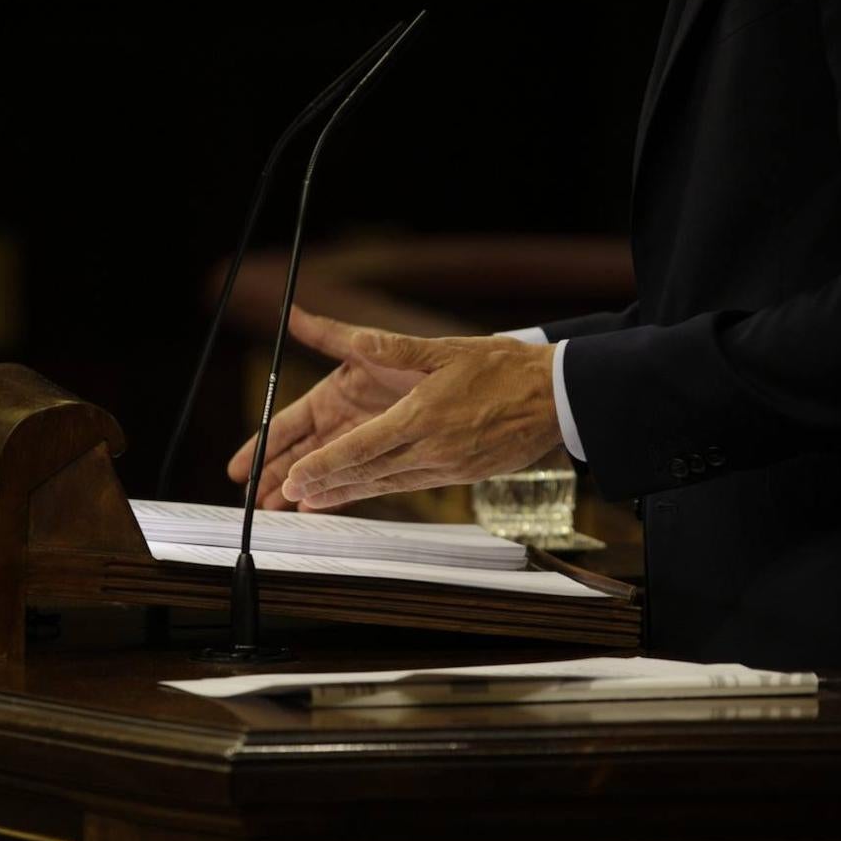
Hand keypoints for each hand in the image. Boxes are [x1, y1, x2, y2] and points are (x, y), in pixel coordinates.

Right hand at [227, 307, 425, 509]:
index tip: (239, 466)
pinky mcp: (390, 457)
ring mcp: (366, 440)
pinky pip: (359, 481)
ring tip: (275, 510)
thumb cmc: (438, 357)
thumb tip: (294, 315)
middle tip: (252, 499)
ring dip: (302, 488)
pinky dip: (338, 494)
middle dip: (275, 474)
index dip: (262, 445)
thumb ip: (337, 335)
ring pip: (326, 470)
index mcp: (336, 392)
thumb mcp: (386, 344)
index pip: (289, 423)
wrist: (494, 384)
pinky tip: (318, 507)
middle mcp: (346, 419)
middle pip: (301, 452)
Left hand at [281, 331, 561, 508]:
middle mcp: (430, 449)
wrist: (555, 398)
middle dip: (323, 484)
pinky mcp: (459, 475)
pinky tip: (357, 493)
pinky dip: (376, 490)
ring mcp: (445, 467)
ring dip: (345, 493)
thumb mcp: (447, 350)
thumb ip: (395, 349)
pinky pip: (408, 484)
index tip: (295, 478)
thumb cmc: (502, 367)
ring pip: (384, 483)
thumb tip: (356, 338)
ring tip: (309, 501)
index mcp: (421, 417)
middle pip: (366, 472)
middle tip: (285, 494)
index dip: (324, 466)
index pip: (361, 447)